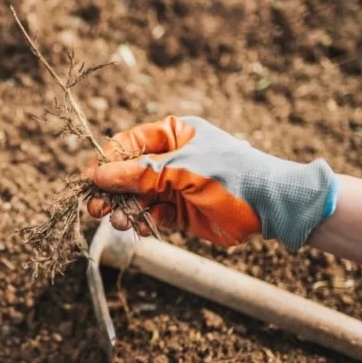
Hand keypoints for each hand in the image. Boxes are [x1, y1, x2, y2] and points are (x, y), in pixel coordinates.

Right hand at [83, 115, 338, 250]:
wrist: (270, 206)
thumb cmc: (230, 174)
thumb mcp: (181, 169)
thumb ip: (139, 173)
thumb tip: (98, 175)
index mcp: (171, 135)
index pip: (127, 145)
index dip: (106, 162)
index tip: (90, 180)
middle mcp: (169, 159)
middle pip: (126, 173)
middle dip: (110, 191)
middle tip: (96, 209)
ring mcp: (172, 186)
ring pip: (134, 197)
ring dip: (123, 210)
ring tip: (119, 222)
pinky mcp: (177, 212)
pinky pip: (149, 215)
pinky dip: (141, 222)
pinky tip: (140, 227)